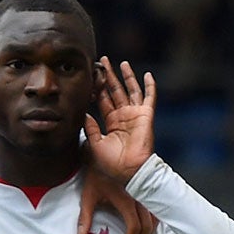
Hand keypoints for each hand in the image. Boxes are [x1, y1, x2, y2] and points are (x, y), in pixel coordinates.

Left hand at [77, 168, 157, 233]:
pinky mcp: (148, 191)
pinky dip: (154, 221)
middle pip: (148, 226)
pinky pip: (157, 209)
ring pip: (156, 218)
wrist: (109, 153)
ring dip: (150, 233)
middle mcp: (140, 197)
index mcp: (126, 200)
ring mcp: (146, 193)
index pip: (134, 227)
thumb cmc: (99, 173)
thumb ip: (85, 216)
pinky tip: (148, 228)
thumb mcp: (89, 194)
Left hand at [82, 58, 156, 184]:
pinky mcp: (146, 115)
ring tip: (121, 63)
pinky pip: (149, 97)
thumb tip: (83, 113)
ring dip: (127, 76)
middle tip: (102, 62)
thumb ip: (89, 128)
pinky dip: (150, 86)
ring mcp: (135, 114)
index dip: (97, 87)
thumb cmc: (112, 163)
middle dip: (109, 76)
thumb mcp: (95, 144)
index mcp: (111, 122)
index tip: (91, 75)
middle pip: (115, 91)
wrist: (129, 171)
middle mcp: (123, 116)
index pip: (102, 100)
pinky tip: (147, 74)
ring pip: (130, 90)